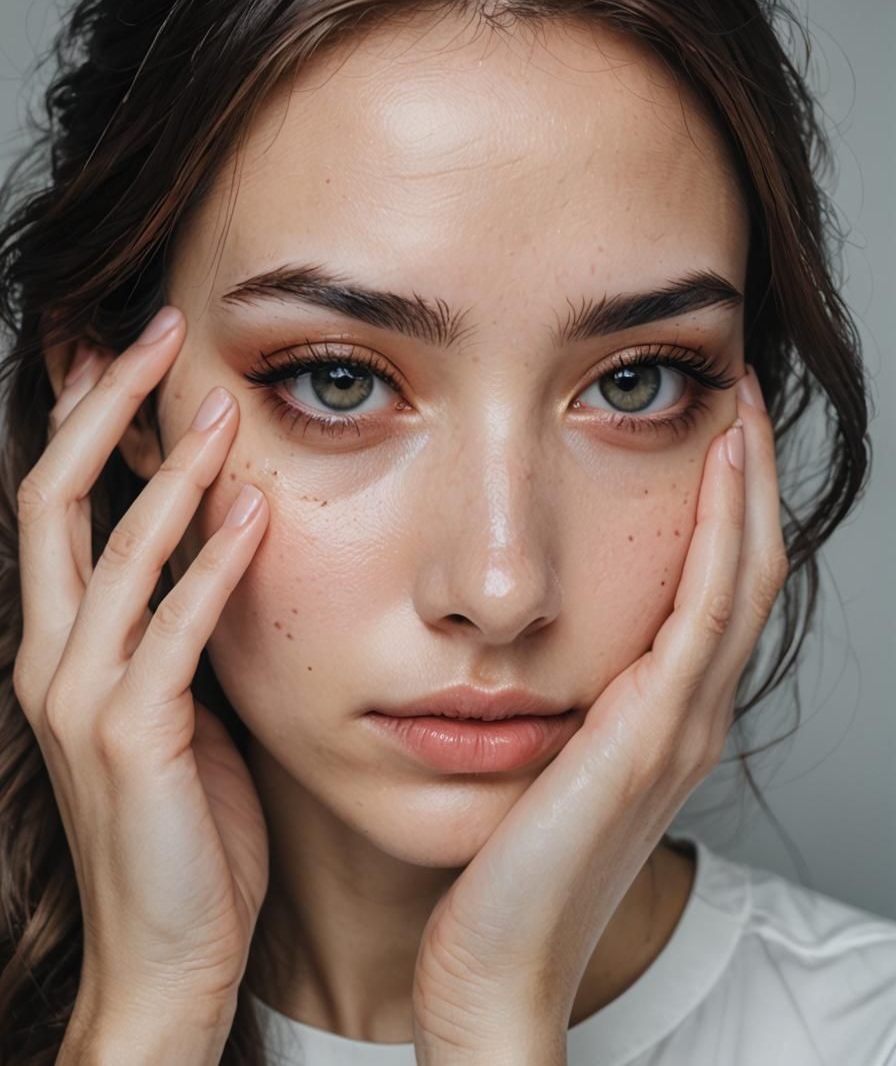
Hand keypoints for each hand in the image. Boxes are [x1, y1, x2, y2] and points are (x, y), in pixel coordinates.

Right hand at [14, 306, 270, 1027]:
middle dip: (103, 407)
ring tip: (219, 405)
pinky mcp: (132, 741)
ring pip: (112, 552)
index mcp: (62, 645)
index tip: (131, 352)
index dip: (85, 420)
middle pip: (56, 499)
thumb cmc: (189, 824)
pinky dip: (210, 566)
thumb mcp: (178, 703)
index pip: (59, 504)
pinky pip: (171, 632)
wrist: (173, 950)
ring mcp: (81, 699)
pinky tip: (254, 512)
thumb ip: (181, 625)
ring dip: (168, 472)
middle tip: (161, 332)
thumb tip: (220, 542)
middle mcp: (52, 659)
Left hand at [411, 371, 786, 1062]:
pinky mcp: (654, 731)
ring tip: (736, 405)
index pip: (711, 587)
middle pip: (743, 569)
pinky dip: (722, 530)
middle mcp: (686, 712)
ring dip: (746, 486)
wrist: (493, 959)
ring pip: (740, 576)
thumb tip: (518, 642)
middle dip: (747, 478)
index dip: (722, 506)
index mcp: (657, 715)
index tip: (706, 430)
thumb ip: (553, 700)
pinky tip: (717, 463)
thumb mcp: (537, 761)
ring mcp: (680, 722)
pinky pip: (704, 608)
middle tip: (736, 394)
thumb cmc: (499, 865)